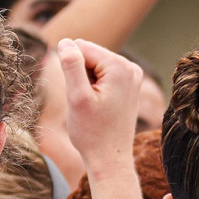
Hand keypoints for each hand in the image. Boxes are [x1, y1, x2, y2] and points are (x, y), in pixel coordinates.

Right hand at [57, 38, 142, 176]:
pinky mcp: (128, 85)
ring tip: (92, 105)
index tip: (79, 93)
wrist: (110, 157)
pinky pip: (101, 76)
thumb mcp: (77, 97)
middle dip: (79, 75)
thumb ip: (72, 66)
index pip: (81, 47)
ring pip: (93, 66)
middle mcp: (131, 67)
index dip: (70, 69)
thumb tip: (66, 42)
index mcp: (120, 66)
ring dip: (85, 82)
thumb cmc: (92, 131)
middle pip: (89, 55)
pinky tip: (98, 106)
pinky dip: (93, 88)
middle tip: (86, 101)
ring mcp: (132, 76)